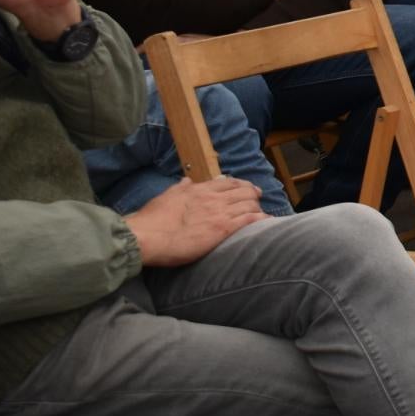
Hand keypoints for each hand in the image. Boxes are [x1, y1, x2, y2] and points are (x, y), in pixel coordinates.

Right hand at [126, 176, 267, 266]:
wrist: (146, 235)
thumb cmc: (152, 219)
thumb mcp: (167, 196)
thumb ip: (180, 187)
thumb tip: (186, 180)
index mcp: (200, 189)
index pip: (228, 182)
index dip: (241, 185)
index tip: (247, 188)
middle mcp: (214, 198)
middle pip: (244, 192)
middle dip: (253, 195)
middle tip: (257, 200)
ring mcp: (220, 213)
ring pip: (249, 204)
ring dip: (257, 207)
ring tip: (261, 212)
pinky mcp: (223, 229)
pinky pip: (249, 220)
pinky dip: (261, 218)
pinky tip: (267, 220)